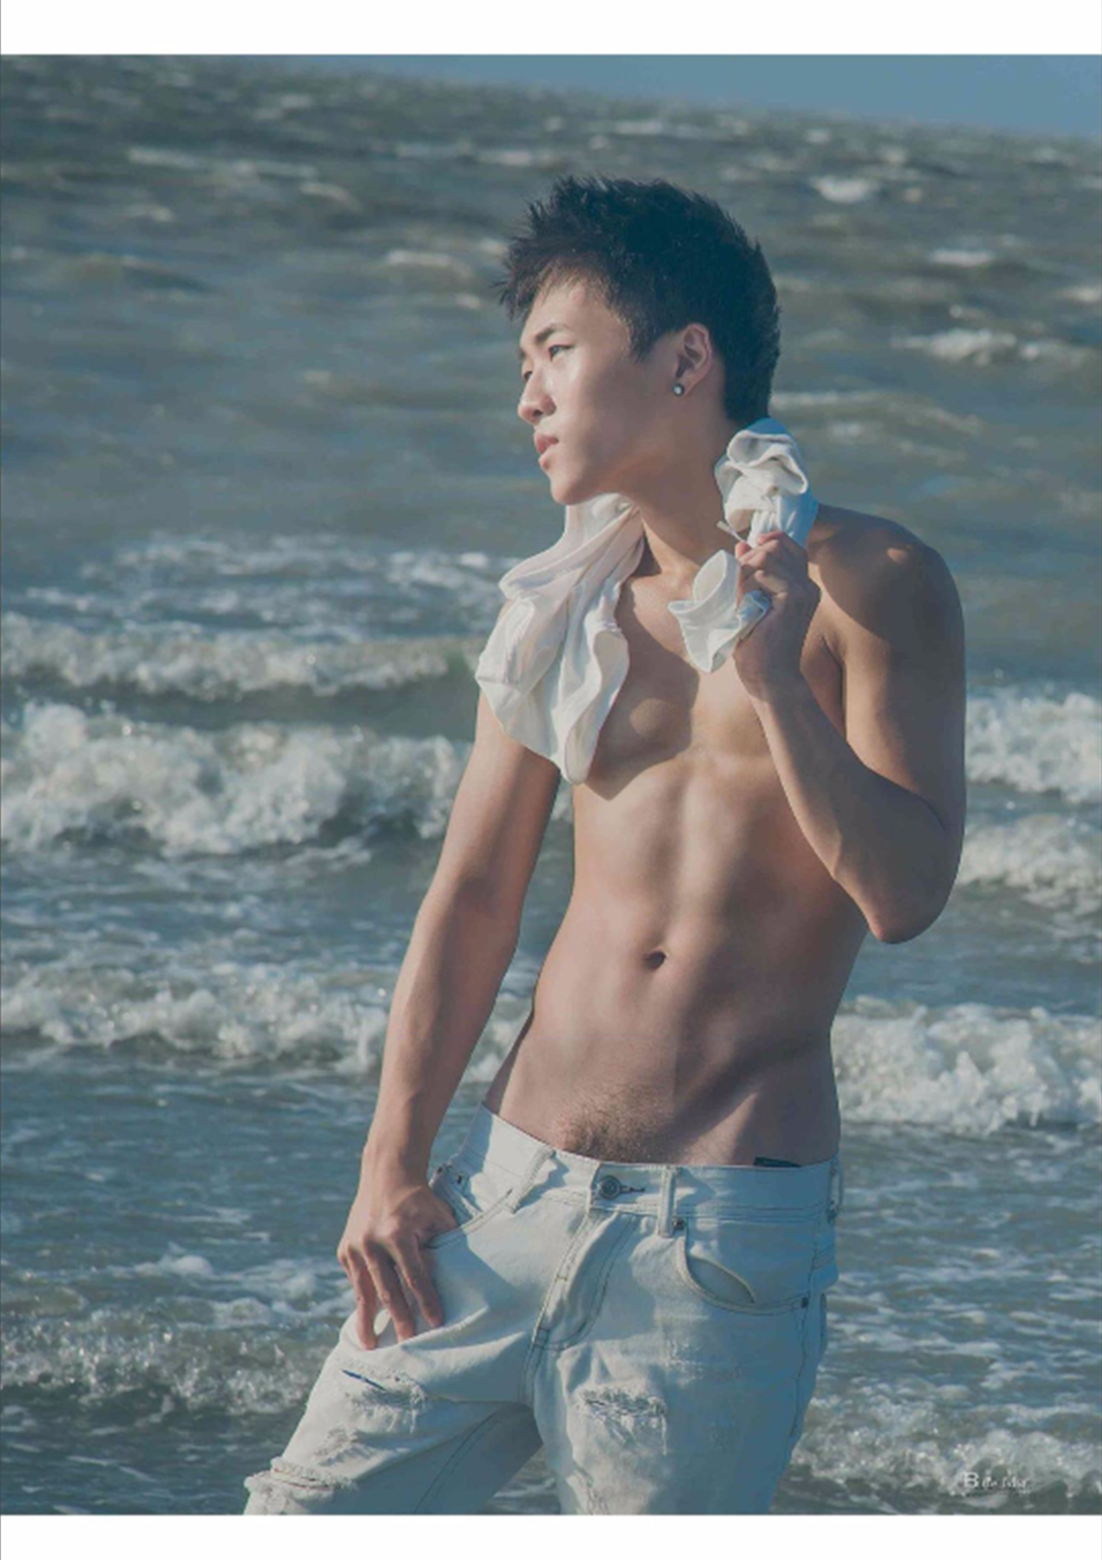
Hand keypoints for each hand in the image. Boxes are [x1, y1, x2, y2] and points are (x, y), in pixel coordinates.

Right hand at [336, 1165, 459, 1347]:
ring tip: (370, 1345)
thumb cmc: (419, 1198)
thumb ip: (444, 1245)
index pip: (415, 1277)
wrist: (386, 1173)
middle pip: (388, 1291)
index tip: (436, 1324)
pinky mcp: (344, 1249)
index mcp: (397, 1234)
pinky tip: (367, 1318)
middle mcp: (371, 1242)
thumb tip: (461, 1277)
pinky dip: (363, 1297)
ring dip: (367, 1320)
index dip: (427, 1302)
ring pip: (363, 1291)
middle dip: (398, 1320)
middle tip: (406, 1347)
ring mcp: (354, 1246)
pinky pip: (356, 1279)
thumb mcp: (438, 1217)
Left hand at [733, 530, 820, 700]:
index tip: (747, 549)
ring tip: (740, 600)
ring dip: (744, 574)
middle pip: (774, 547)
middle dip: (748, 560)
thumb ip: (750, 574)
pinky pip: (762, 574)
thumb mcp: (750, 604)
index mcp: (801, 587)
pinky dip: (745, 585)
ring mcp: (802, 591)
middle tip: (736, 586)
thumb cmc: (757, 647)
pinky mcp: (793, 599)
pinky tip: (744, 606)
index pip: (789, 545)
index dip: (768, 540)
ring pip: (766, 557)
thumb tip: (741, 546)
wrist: (768, 678)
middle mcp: (806, 586)